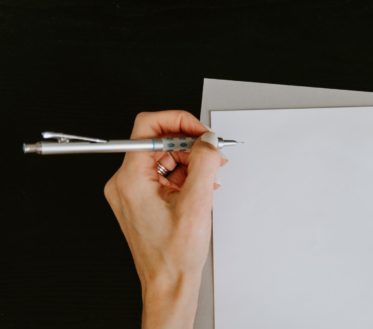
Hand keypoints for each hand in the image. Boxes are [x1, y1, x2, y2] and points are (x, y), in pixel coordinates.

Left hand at [104, 110, 225, 328]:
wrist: (169, 283)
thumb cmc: (173, 256)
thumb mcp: (195, 203)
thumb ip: (203, 163)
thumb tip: (208, 140)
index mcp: (130, 179)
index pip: (148, 128)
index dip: (178, 122)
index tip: (199, 131)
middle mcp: (126, 182)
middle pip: (158, 143)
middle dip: (190, 145)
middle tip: (213, 153)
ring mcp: (133, 192)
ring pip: (164, 158)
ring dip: (191, 162)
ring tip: (211, 174)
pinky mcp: (143, 200)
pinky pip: (165, 175)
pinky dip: (186, 176)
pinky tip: (202, 186)